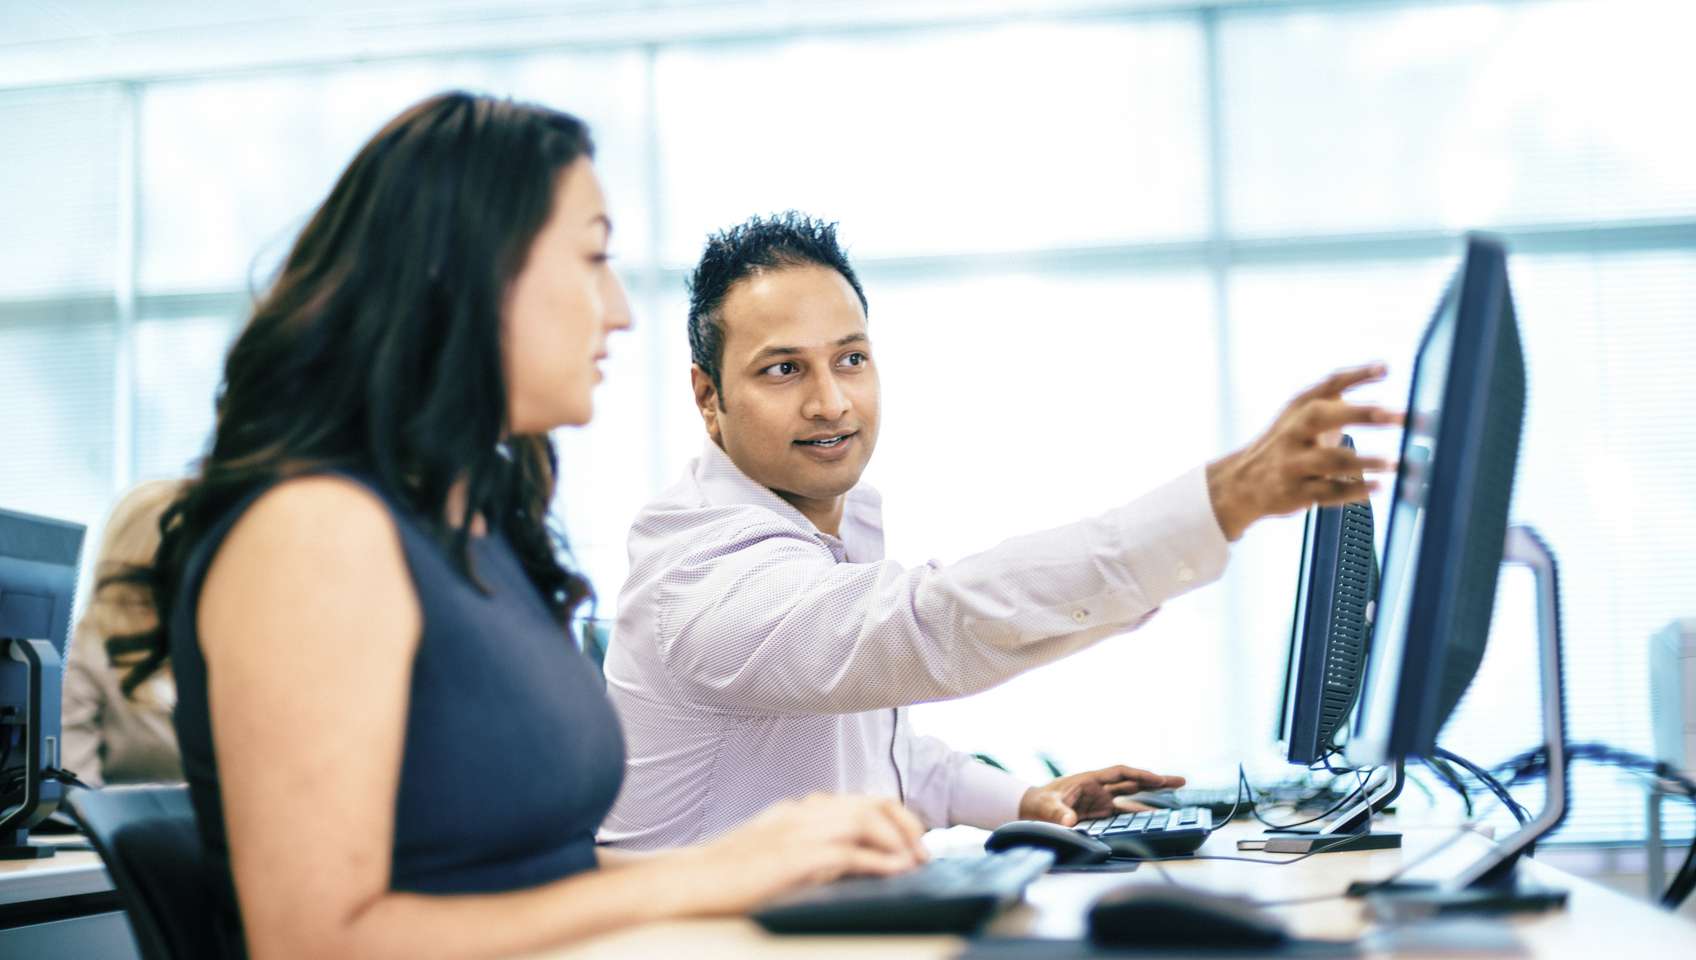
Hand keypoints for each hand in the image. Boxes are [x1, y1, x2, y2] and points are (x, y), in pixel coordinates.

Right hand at [669, 793, 926, 915]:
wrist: (688, 881)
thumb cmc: (726, 873)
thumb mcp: (774, 851)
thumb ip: (808, 848)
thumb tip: (851, 861)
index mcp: (799, 810)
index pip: (860, 800)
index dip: (894, 817)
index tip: (912, 840)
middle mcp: (804, 812)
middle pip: (872, 802)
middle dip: (906, 824)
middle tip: (924, 851)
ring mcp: (799, 831)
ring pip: (867, 819)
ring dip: (899, 840)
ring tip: (916, 862)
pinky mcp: (795, 857)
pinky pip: (850, 853)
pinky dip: (879, 861)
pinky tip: (896, 872)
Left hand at [1018, 765, 1186, 826]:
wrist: (1031, 809)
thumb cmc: (1038, 803)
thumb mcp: (1046, 807)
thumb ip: (1058, 814)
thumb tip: (1070, 822)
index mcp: (1090, 780)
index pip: (1120, 773)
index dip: (1140, 775)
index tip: (1158, 779)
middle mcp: (1100, 789)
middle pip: (1133, 782)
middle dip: (1156, 781)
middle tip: (1181, 781)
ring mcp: (1102, 801)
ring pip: (1132, 798)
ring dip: (1152, 799)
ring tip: (1176, 801)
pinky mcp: (1100, 814)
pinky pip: (1124, 814)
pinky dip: (1139, 816)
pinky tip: (1154, 820)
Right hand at [1206, 363, 1402, 540]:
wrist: (1242, 483)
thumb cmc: (1284, 445)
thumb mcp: (1299, 416)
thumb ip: (1334, 398)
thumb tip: (1379, 370)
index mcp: (1297, 409)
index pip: (1327, 384)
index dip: (1356, 375)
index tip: (1385, 368)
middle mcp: (1292, 432)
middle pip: (1322, 416)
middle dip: (1360, 413)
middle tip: (1396, 415)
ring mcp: (1292, 463)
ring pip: (1330, 460)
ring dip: (1366, 461)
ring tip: (1395, 463)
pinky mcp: (1295, 493)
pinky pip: (1329, 493)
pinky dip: (1355, 491)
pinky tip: (1378, 487)